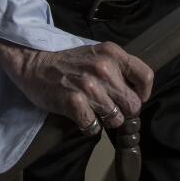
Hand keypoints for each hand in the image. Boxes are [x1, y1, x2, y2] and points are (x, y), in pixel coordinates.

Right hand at [0, 40, 154, 132]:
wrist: (33, 62)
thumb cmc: (67, 61)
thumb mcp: (97, 54)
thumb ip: (117, 68)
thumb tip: (136, 93)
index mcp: (112, 53)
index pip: (146, 76)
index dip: (143, 93)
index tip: (133, 97)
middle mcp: (104, 68)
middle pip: (134, 104)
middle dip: (123, 110)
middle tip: (109, 108)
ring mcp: (89, 86)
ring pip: (116, 119)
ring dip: (105, 120)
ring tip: (92, 111)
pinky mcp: (75, 102)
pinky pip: (94, 127)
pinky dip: (88, 127)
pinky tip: (81, 117)